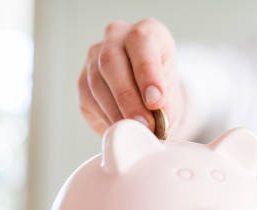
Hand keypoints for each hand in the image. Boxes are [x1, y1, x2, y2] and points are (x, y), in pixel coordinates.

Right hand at [78, 18, 183, 134]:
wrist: (149, 97)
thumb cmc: (163, 90)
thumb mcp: (173, 94)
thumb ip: (166, 104)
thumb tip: (158, 121)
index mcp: (147, 31)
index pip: (141, 41)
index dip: (147, 72)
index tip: (155, 101)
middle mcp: (117, 37)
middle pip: (111, 61)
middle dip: (129, 98)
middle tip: (144, 124)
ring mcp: (95, 57)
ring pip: (97, 82)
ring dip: (117, 111)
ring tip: (135, 130)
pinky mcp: (83, 80)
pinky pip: (89, 99)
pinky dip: (106, 117)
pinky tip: (121, 128)